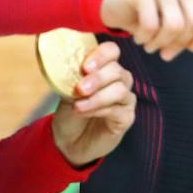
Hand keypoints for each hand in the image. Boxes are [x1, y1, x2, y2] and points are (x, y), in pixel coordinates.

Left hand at [50, 42, 134, 166]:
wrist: (67, 141)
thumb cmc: (69, 112)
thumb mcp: (66, 92)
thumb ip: (72, 78)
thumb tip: (70, 67)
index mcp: (104, 68)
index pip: (111, 51)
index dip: (101, 55)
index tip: (85, 67)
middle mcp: (119, 80)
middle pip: (117, 70)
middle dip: (98, 79)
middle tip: (80, 89)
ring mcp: (125, 99)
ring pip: (120, 90)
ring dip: (97, 97)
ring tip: (78, 106)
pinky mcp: (126, 117)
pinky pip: (118, 110)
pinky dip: (100, 110)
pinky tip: (85, 113)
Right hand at [99, 0, 192, 59]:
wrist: (114, 5)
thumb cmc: (150, 17)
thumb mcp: (173, 31)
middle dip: (179, 43)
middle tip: (165, 50)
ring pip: (174, 25)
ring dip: (160, 44)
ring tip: (151, 44)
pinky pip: (151, 25)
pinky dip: (145, 39)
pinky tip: (139, 38)